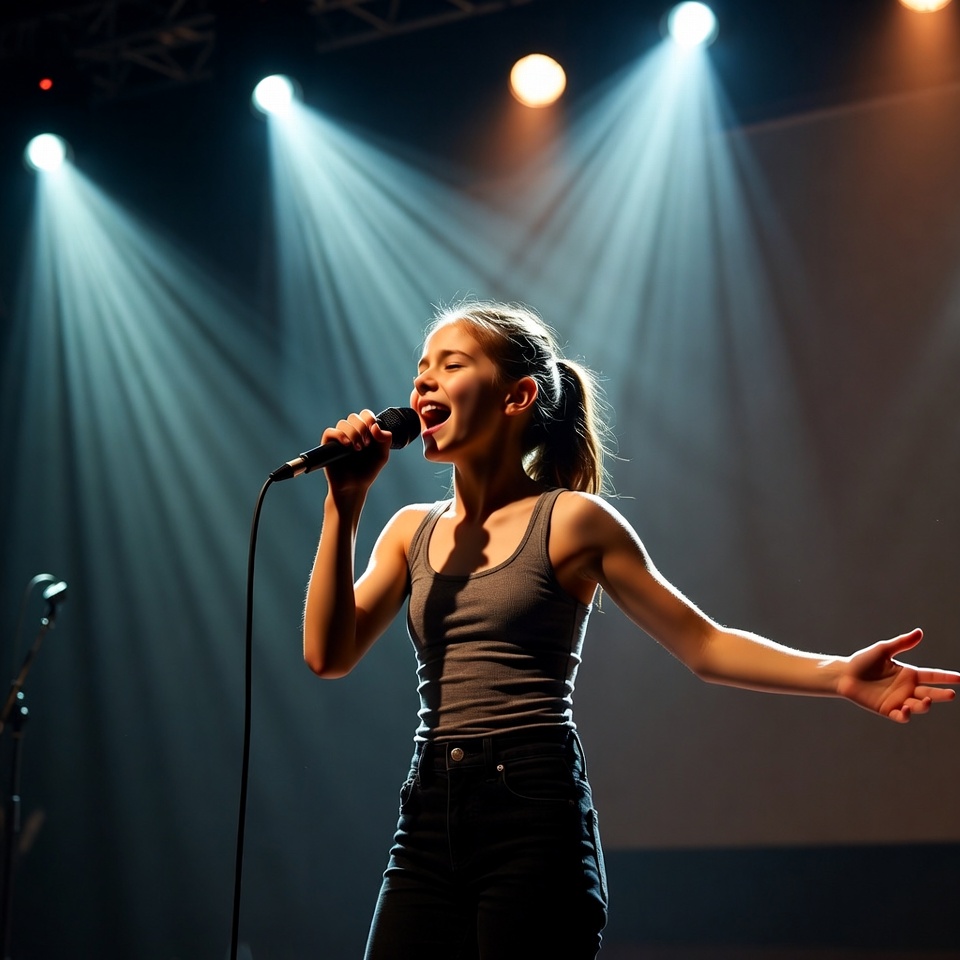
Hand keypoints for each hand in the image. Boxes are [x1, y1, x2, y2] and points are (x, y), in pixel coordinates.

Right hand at [321, 409, 393, 495]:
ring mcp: (339, 438)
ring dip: (353, 433)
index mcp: (364, 432)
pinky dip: (339, 435)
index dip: (369, 418)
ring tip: (358, 449)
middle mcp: (351, 432)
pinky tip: (347, 445)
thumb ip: (385, 440)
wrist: (354, 487)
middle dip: (362, 427)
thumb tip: (376, 426)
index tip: (374, 431)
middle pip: (354, 417)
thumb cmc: (367, 471)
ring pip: (343, 423)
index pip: (365, 415)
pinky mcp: (328, 445)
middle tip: (366, 444)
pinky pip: (330, 432)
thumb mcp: (382, 456)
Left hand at [837, 629, 959, 722]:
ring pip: (919, 706)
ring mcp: (899, 700)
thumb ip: (902, 643)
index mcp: (908, 674)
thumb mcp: (883, 650)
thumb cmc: (862, 661)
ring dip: (925, 705)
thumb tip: (919, 632)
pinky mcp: (888, 710)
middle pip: (930, 693)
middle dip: (941, 695)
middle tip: (950, 694)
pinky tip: (906, 708)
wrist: (844, 675)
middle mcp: (907, 688)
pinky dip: (907, 715)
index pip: (932, 676)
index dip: (946, 677)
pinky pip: (902, 716)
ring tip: (926, 700)